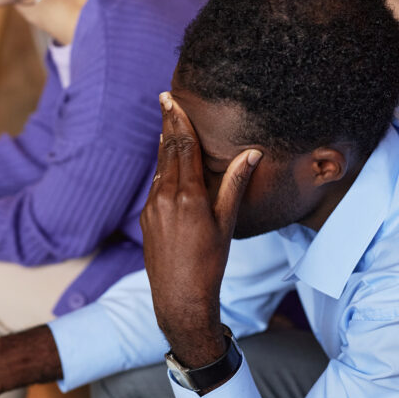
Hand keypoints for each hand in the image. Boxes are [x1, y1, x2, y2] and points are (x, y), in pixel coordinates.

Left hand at [140, 92, 260, 367]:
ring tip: (166, 125)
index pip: (183, 147)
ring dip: (163, 145)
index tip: (171, 99)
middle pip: (167, 151)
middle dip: (167, 124)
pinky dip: (162, 170)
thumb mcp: (227, 223)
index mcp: (188, 195)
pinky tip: (166, 164)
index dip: (178, 121)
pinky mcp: (146, 219)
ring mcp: (152, 208)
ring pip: (159, 168)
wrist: (179, 298)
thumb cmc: (210, 263)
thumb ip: (234, 184)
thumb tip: (252, 153)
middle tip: (165, 99)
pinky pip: (155, 186)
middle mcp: (165, 197)